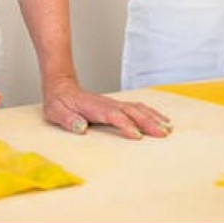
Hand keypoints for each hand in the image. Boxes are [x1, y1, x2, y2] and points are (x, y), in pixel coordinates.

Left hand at [42, 77, 172, 139]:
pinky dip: (151, 113)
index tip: (136, 136)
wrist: (61, 87)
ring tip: (167, 128)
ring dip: (153, 117)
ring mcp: (114, 104)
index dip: (125, 125)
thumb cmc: (58, 102)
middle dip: (148, 122)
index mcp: (94, 107)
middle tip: (162, 134)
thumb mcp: (56, 112)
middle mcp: (107, 104)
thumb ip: (68, 120)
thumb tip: (81, 127)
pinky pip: (138, 108)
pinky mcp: (117, 106)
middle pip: (131, 112)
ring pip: (138, 109)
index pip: (113, 116)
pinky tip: (160, 119)